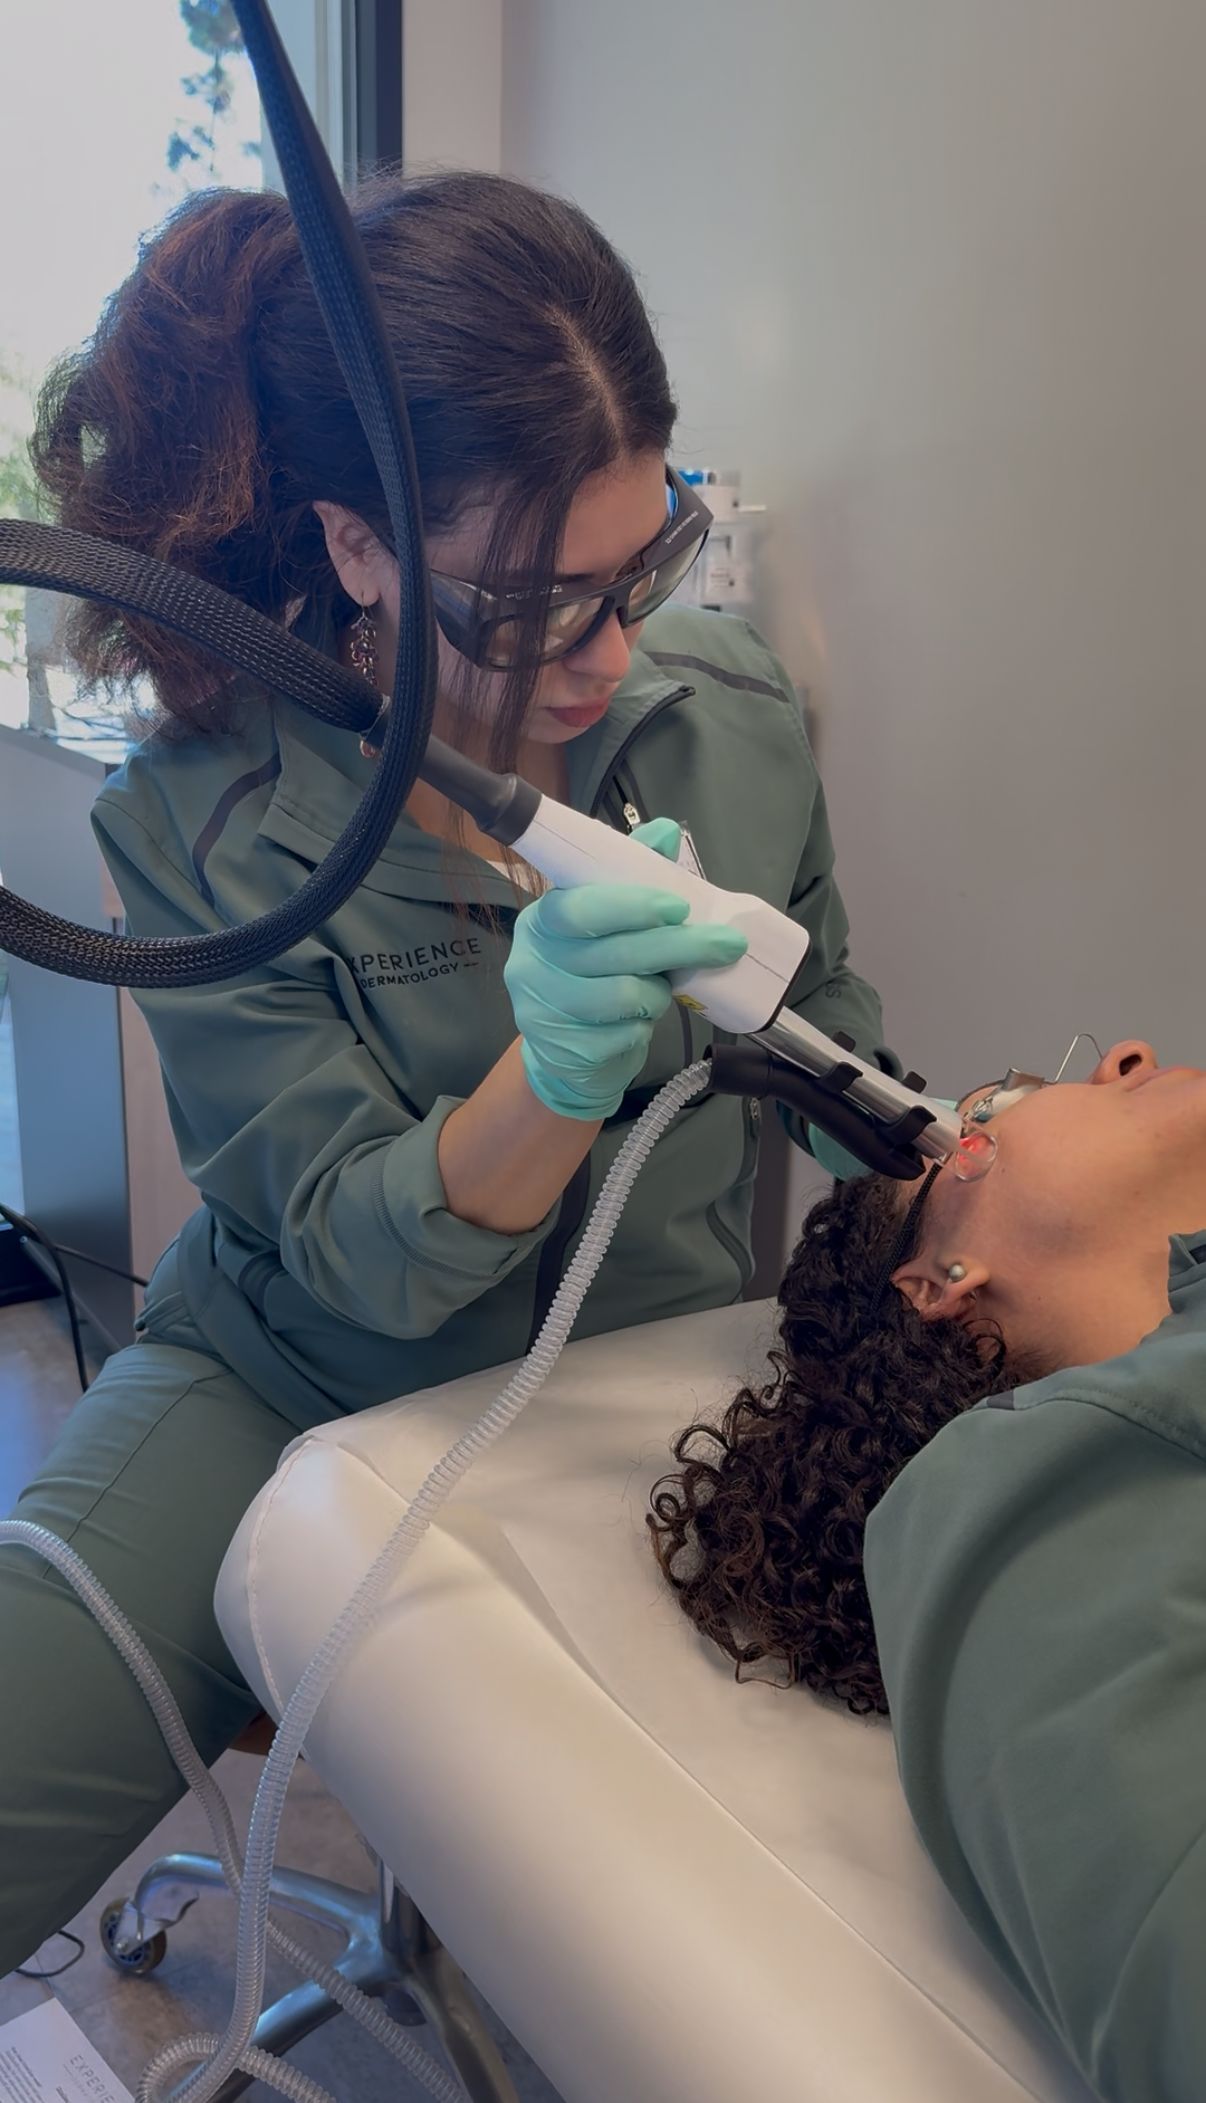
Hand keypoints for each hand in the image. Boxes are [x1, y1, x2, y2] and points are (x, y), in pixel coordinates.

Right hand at [505, 820, 746, 1120]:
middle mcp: (531, 963)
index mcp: (542, 920)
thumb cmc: (592, 974)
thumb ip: (631, 876)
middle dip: (677, 946)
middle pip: (613, 953)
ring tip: (661, 989)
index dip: (630, 907)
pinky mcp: (563, 1050)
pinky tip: (639, 1021)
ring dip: (656, 993)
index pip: (579, 908)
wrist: (566, 1051)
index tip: (679, 907)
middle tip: (726, 944)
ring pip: (622, 997)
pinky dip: (643, 1027)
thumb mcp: (607, 924)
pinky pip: (624, 1035)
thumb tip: (663, 832)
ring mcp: (542, 1011)